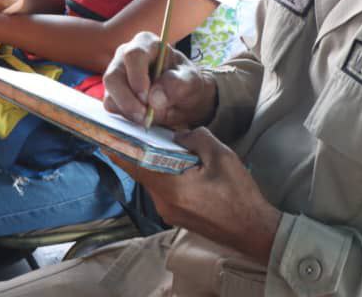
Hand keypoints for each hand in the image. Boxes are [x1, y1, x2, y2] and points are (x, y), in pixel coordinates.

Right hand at [102, 31, 216, 129]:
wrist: (183, 98)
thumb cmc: (186, 83)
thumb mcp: (191, 81)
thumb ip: (177, 85)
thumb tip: (154, 98)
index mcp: (147, 43)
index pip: (134, 55)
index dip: (137, 77)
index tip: (147, 97)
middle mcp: (126, 55)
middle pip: (114, 76)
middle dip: (128, 100)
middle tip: (145, 114)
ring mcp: (117, 73)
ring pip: (110, 94)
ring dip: (128, 110)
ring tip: (148, 116)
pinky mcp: (113, 92)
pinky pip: (111, 105)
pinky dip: (126, 115)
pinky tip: (143, 114)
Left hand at [107, 128, 279, 263]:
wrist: (254, 231)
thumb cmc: (239, 196)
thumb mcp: (221, 156)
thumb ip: (196, 138)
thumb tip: (179, 133)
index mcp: (170, 188)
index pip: (135, 165)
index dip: (120, 147)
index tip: (107, 133)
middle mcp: (163, 203)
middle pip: (143, 172)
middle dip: (141, 151)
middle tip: (141, 130)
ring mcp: (169, 213)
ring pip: (154, 181)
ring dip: (156, 163)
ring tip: (164, 143)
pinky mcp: (178, 216)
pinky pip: (164, 190)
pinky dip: (166, 175)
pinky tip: (179, 163)